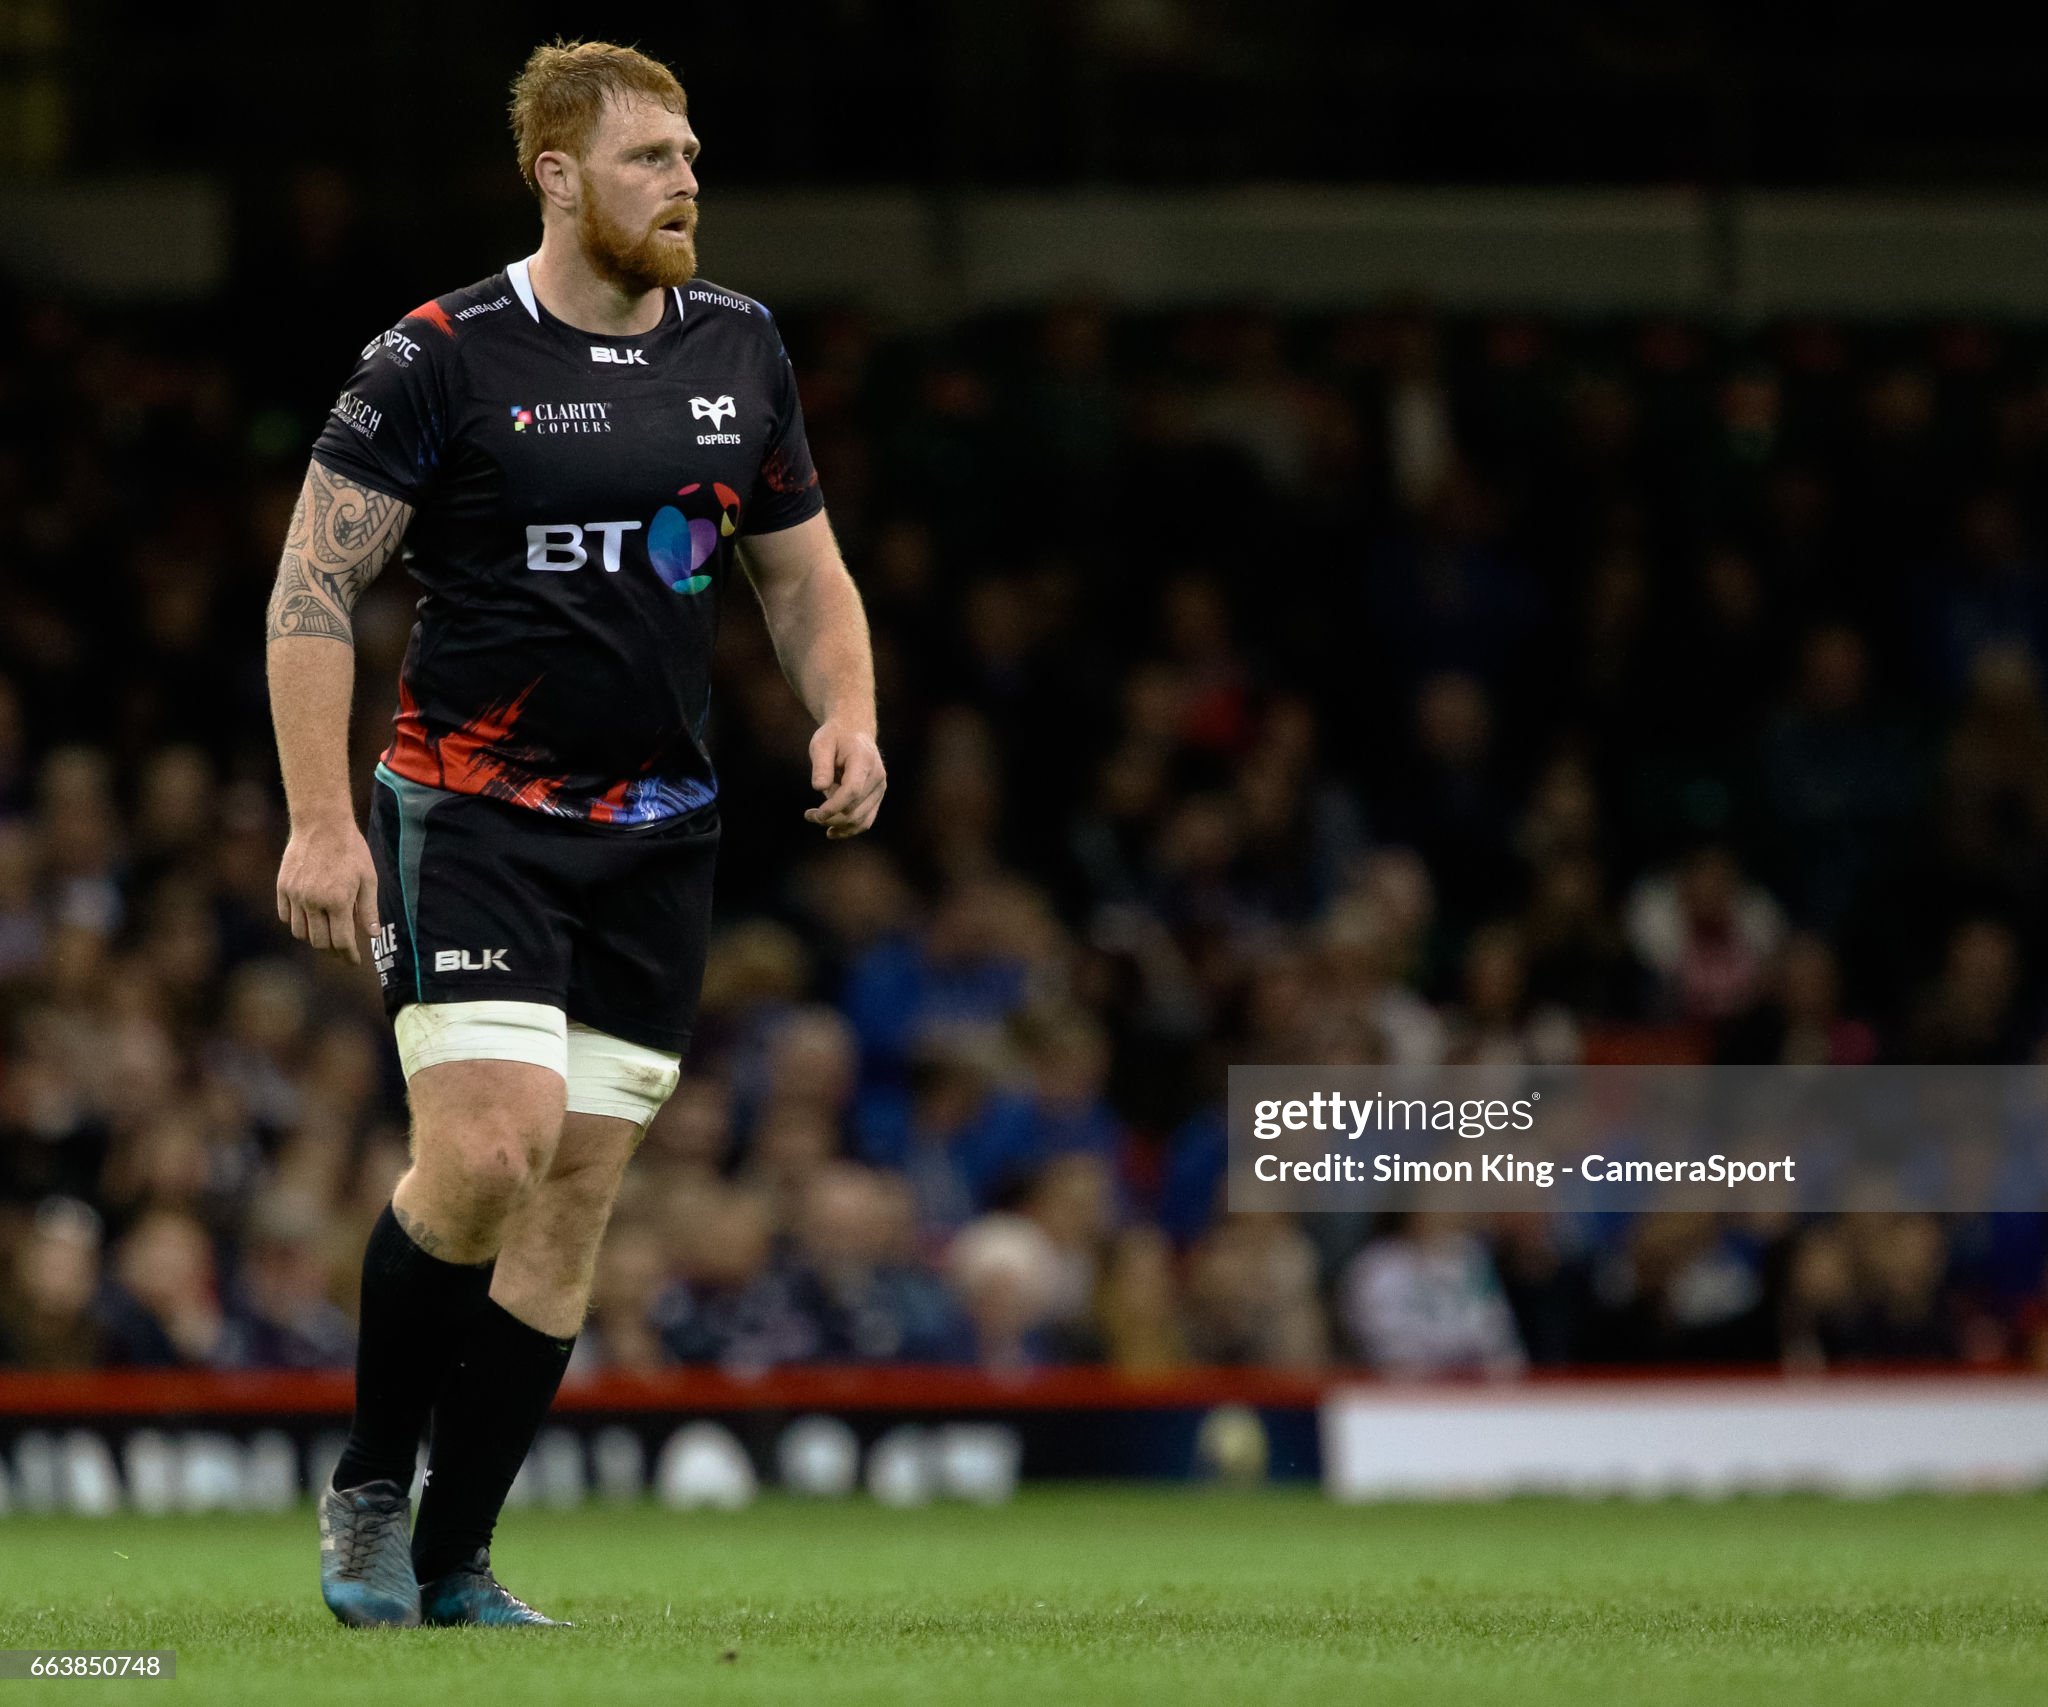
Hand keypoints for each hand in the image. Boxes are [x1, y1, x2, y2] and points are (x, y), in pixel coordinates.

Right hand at [276, 820, 379, 964]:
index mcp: (337, 901)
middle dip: (332, 950)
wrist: (321, 824)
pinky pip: (286, 916)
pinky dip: (297, 923)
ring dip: (313, 938)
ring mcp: (295, 895)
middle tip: (342, 950)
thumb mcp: (368, 878)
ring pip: (299, 932)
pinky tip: (309, 919)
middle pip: (319, 941)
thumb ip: (368, 909)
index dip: (348, 955)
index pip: (341, 941)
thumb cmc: (350, 849)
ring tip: (326, 935)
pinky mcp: (282, 887)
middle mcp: (313, 902)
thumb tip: (372, 935)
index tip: (354, 961)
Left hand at [805, 721, 885, 839]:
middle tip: (809, 815)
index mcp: (864, 760)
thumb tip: (819, 788)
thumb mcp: (821, 744)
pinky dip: (849, 829)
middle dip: (830, 817)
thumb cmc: (835, 737)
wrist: (854, 732)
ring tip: (815, 818)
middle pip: (855, 809)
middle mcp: (877, 776)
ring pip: (861, 820)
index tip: (815, 814)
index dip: (834, 806)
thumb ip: (821, 765)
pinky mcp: (877, 797)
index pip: (852, 790)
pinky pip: (866, 820)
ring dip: (837, 825)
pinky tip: (831, 831)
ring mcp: (879, 789)